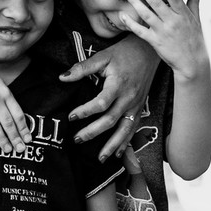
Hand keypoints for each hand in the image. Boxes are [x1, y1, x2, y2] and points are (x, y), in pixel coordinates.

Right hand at [0, 49, 30, 152]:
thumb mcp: (0, 85)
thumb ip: (8, 100)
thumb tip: (17, 120)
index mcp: (5, 93)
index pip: (18, 114)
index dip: (24, 129)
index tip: (28, 140)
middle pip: (8, 122)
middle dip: (15, 138)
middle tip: (20, 150)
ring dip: (2, 139)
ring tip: (7, 149)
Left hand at [60, 36, 159, 158]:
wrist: (148, 52)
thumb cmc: (123, 54)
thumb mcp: (102, 57)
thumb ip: (82, 68)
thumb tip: (62, 77)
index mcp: (118, 84)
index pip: (101, 103)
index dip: (85, 111)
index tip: (71, 116)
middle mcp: (128, 98)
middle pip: (110, 120)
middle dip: (93, 132)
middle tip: (76, 139)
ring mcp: (136, 105)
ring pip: (124, 130)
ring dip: (112, 145)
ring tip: (99, 158)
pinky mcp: (140, 109)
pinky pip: (133, 129)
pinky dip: (125, 144)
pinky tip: (117, 155)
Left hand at [119, 0, 207, 81]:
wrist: (192, 62)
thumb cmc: (195, 39)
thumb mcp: (197, 19)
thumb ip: (195, 2)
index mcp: (183, 15)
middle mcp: (172, 22)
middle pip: (156, 3)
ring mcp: (163, 32)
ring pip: (146, 14)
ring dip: (135, 2)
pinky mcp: (155, 42)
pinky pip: (140, 31)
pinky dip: (131, 23)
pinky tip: (123, 15)